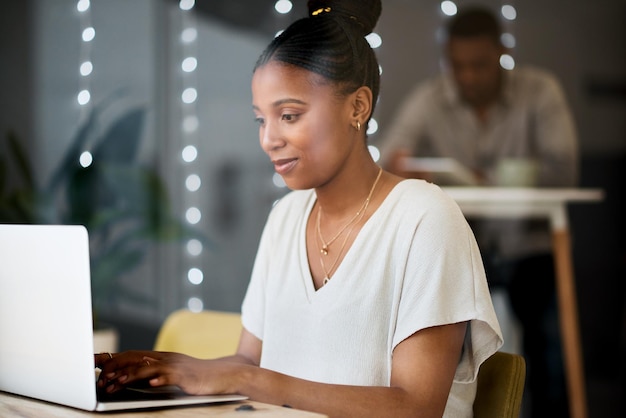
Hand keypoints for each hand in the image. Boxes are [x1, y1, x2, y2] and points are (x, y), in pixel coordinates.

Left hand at [95, 351, 242, 395]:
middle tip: (99, 378)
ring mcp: (175, 366)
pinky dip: (159, 379)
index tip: (94, 366)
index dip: (112, 360)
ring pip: (148, 367)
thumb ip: (154, 373)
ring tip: (114, 383)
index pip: (131, 355)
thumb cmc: (197, 377)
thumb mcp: (173, 373)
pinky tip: (151, 384)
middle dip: (114, 367)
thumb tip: (130, 378)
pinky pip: (170, 376)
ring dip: (129, 375)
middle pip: (135, 358)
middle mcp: (165, 358)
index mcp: (161, 357)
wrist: (223, 374)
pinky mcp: (185, 376)